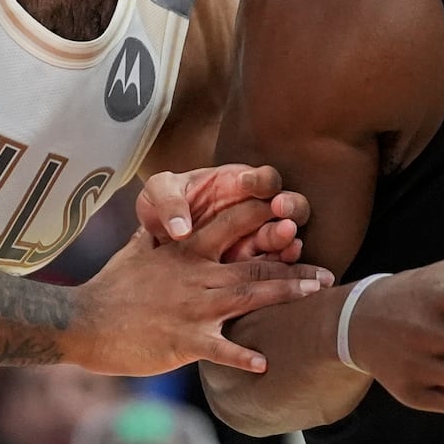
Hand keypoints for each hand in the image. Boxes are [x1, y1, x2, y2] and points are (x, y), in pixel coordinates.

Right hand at [68, 229, 331, 375]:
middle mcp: (196, 275)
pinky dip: (244, 356)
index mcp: (186, 251)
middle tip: (327, 272)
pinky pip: (221, 348)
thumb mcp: (136, 251)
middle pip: (254, 266)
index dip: (266, 220)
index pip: (232, 226)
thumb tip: (164, 218)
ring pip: (249, 298)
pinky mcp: (184, 340)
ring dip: (285, 296)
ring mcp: (192, 308)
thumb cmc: (110, 287)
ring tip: (316, 296)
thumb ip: (157, 234)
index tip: (294, 220)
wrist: (83, 322)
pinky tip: (266, 362)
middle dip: (294, 267)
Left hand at [136, 164, 308, 261]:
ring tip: (285, 236)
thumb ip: (169, 202)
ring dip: (287, 235)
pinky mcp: (252, 265)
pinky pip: (275, 264)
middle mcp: (255, 209)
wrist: (155, 242)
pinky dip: (283, 262)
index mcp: (237, 184)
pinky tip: (284, 260)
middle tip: (280, 209)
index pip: (262, 178)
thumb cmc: (161, 206)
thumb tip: (182, 230)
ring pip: (285, 235)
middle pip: (288, 204)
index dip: (259, 180)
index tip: (246, 183)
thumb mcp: (158, 193)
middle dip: (288, 206)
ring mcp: (256, 238)